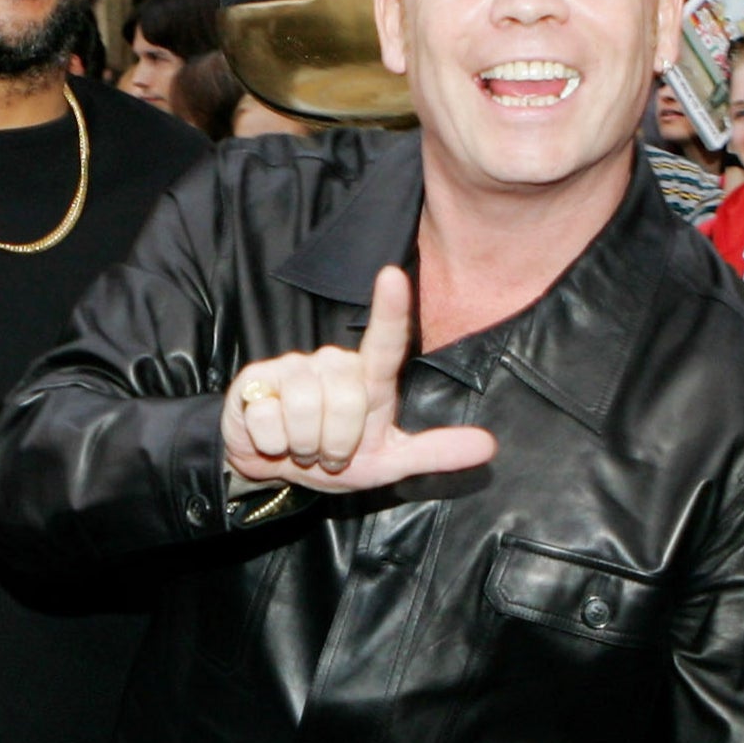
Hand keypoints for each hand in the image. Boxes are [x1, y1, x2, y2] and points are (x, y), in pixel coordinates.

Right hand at [224, 265, 496, 494]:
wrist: (272, 467)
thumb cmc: (332, 457)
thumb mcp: (386, 463)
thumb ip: (433, 453)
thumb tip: (489, 446)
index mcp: (368, 378)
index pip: (385, 342)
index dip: (388, 310)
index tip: (393, 276)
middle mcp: (333, 363)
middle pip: (343, 400)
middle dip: (334, 444)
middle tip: (326, 451)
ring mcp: (293, 367)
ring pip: (303, 409)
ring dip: (302, 445)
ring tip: (300, 444)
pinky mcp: (254, 378)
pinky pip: (268, 420)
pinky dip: (271, 443)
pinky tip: (272, 437)